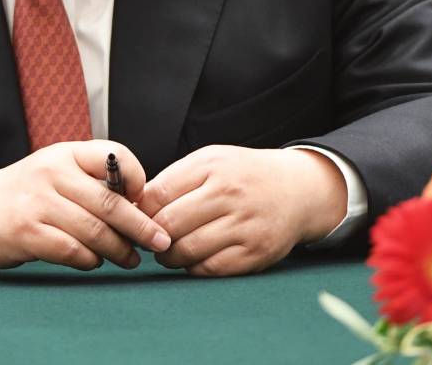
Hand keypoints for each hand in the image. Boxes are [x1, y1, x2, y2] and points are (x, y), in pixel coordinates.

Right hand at [0, 141, 171, 271]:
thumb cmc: (25, 193)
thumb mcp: (55, 171)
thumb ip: (91, 181)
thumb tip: (141, 207)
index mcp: (65, 153)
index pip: (115, 155)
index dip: (138, 179)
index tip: (145, 201)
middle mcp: (52, 172)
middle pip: (111, 201)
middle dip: (141, 226)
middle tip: (161, 242)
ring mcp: (37, 203)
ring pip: (95, 231)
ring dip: (119, 250)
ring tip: (130, 259)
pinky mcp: (26, 232)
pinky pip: (72, 251)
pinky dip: (90, 260)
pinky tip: (94, 262)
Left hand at [139, 146, 347, 276]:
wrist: (297, 190)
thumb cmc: (243, 176)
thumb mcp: (210, 162)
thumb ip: (174, 179)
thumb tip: (134, 206)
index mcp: (211, 167)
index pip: (158, 193)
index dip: (139, 212)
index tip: (134, 219)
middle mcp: (229, 194)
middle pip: (169, 225)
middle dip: (151, 237)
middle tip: (148, 240)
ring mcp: (244, 225)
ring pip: (187, 250)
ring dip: (168, 256)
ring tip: (167, 251)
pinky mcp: (255, 252)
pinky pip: (210, 269)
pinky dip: (193, 268)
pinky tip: (193, 259)